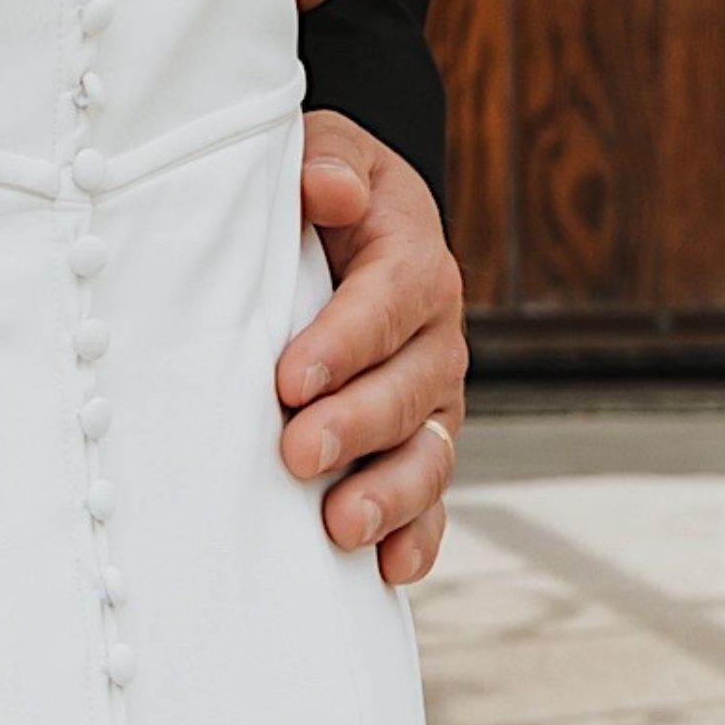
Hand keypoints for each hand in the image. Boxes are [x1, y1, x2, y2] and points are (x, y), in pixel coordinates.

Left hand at [280, 114, 467, 583]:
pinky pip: (432, 501)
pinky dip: (417, 537)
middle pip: (411, 387)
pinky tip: (388, 570)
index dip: (345, 342)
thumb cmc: (323, 192)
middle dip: (357, 425)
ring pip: (429, 453)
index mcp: (413, 260)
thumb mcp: (325, 153)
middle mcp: (435, 336)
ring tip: (342, 526)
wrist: (350, 225)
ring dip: (391, 494)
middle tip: (298, 453)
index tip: (289, 379)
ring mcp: (432, 399)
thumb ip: (327, 164)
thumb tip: (330, 188)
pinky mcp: (418, 449)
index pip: (390, 301)